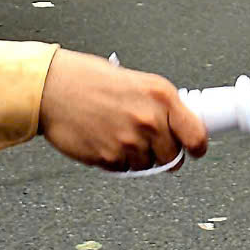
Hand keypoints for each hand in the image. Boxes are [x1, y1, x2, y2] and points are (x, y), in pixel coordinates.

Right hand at [37, 50, 207, 170]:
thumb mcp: (137, 81)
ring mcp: (129, 141)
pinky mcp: (109, 157)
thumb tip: (179, 125)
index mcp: (161, 95)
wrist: (52, 87)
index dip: (198, 146)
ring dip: (138, 156)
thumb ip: (160, 105)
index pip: (196, 134)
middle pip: (172, 155)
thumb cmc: (89, 80)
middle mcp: (149, 119)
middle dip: (163, 152)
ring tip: (119, 134)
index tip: (196, 149)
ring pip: (147, 164)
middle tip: (148, 142)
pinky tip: (104, 139)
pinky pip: (123, 169)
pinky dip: (117, 160)